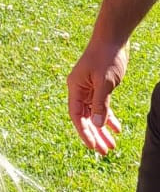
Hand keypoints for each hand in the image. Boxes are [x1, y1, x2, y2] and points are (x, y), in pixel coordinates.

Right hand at [67, 33, 129, 154]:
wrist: (113, 38)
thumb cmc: (106, 57)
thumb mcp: (105, 82)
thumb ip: (100, 104)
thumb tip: (97, 125)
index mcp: (75, 88)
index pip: (76, 116)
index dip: (84, 132)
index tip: (93, 147)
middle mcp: (79, 90)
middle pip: (85, 118)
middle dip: (94, 135)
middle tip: (104, 152)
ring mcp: (89, 89)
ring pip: (94, 115)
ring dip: (102, 130)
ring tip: (111, 145)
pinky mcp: (99, 87)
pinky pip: (102, 107)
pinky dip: (109, 118)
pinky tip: (117, 128)